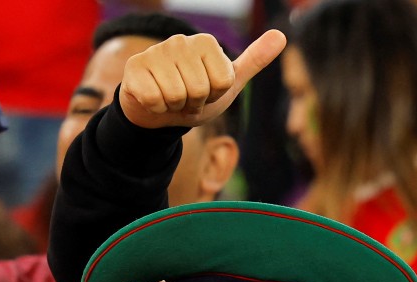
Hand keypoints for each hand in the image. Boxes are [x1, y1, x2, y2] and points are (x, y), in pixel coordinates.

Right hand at [119, 29, 285, 129]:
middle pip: (199, 89)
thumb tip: (281, 36)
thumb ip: (254, 61)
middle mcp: (179, 41)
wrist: (160, 111)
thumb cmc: (196, 96)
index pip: (222, 82)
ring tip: (171, 99)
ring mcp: (154, 52)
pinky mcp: (135, 67)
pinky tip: (154, 100)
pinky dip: (157, 108)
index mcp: (205, 42)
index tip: (206, 92)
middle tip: (187, 99)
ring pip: (176, 95)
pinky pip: (154, 99)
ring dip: (175, 107)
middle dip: (194, 103)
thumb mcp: (229, 83)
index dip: (215, 96)